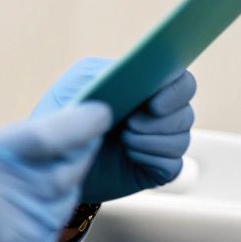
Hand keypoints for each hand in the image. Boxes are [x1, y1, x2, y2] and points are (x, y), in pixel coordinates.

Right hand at [0, 103, 111, 241]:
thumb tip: (47, 142)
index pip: (46, 135)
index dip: (80, 122)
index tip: (101, 112)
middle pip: (64, 167)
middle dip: (80, 150)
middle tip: (89, 136)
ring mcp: (12, 232)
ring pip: (62, 197)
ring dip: (63, 182)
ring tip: (42, 175)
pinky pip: (51, 227)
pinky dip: (50, 212)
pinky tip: (27, 208)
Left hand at [33, 57, 196, 201]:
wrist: (56, 160)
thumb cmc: (64, 117)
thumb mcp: (75, 88)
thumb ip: (100, 74)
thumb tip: (131, 75)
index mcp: (144, 85)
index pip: (179, 80)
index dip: (174, 90)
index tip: (154, 104)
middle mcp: (158, 112)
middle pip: (185, 111)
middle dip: (160, 120)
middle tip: (131, 124)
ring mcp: (160, 140)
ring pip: (181, 138)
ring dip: (151, 140)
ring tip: (124, 139)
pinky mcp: (158, 167)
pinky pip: (173, 164)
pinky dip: (151, 159)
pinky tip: (130, 156)